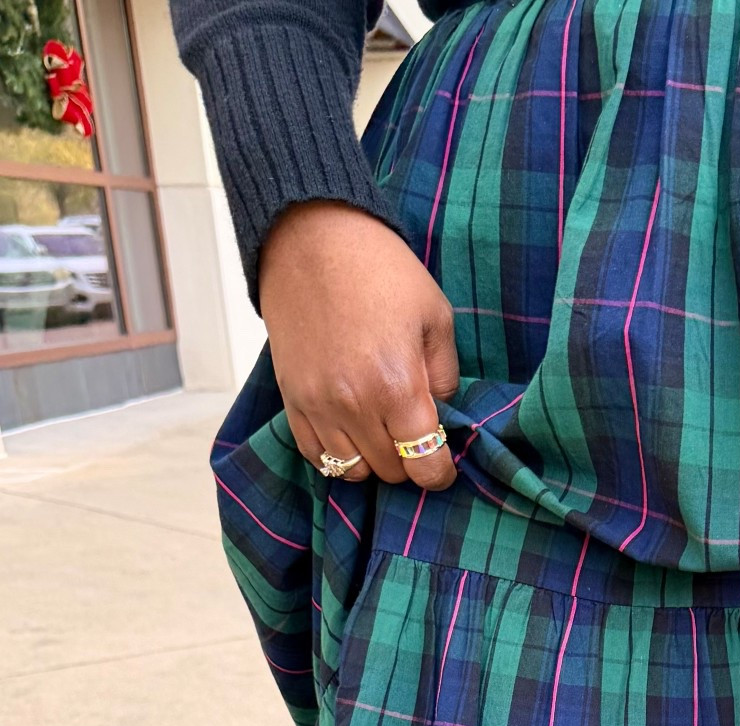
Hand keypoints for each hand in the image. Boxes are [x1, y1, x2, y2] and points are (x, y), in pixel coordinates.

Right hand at [258, 201, 458, 488]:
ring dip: (373, 459)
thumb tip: (442, 415)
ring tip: (381, 430)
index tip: (443, 463)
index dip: (441, 472)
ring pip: (352, 471)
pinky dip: (337, 453)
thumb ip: (445, 376)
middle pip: (390, 472)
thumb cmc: (381, 271)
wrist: (311, 237)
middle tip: (413, 433)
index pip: (425, 466)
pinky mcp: (292, 398)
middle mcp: (354, 404)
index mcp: (398, 386)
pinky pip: (315, 454)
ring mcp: (317, 405)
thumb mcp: (436, 317)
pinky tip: (351, 429)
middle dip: (409, 461)